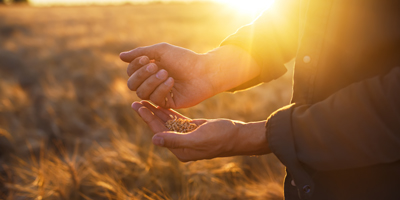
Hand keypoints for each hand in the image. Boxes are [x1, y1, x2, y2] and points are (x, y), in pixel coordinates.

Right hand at [121, 43, 215, 108]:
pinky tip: (172, 81)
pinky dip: (162, 88)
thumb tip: (121, 56)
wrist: (203, 71)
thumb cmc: (184, 59)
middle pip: (132, 84)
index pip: (131, 72)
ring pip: (141, 93)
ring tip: (166, 73)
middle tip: (155, 65)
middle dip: (141, 75)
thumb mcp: (161, 51)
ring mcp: (159, 93)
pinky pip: (155, 99)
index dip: (135, 66)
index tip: (147, 58)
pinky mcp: (167, 103)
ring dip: (152, 81)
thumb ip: (140, 53)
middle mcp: (152, 82)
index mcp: (149, 69)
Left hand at [131, 101, 269, 161]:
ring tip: (144, 101)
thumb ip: (176, 139)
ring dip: (156, 111)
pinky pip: (176, 119)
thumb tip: (154, 140)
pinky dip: (168, 111)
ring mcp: (186, 136)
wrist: (237, 135)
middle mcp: (180, 144)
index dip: (147, 119)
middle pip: (160, 127)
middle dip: (148, 114)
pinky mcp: (191, 128)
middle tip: (135, 101)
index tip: (137, 106)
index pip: (159, 132)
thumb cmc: (220, 138)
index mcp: (180, 150)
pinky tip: (160, 103)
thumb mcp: (198, 138)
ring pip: (166, 122)